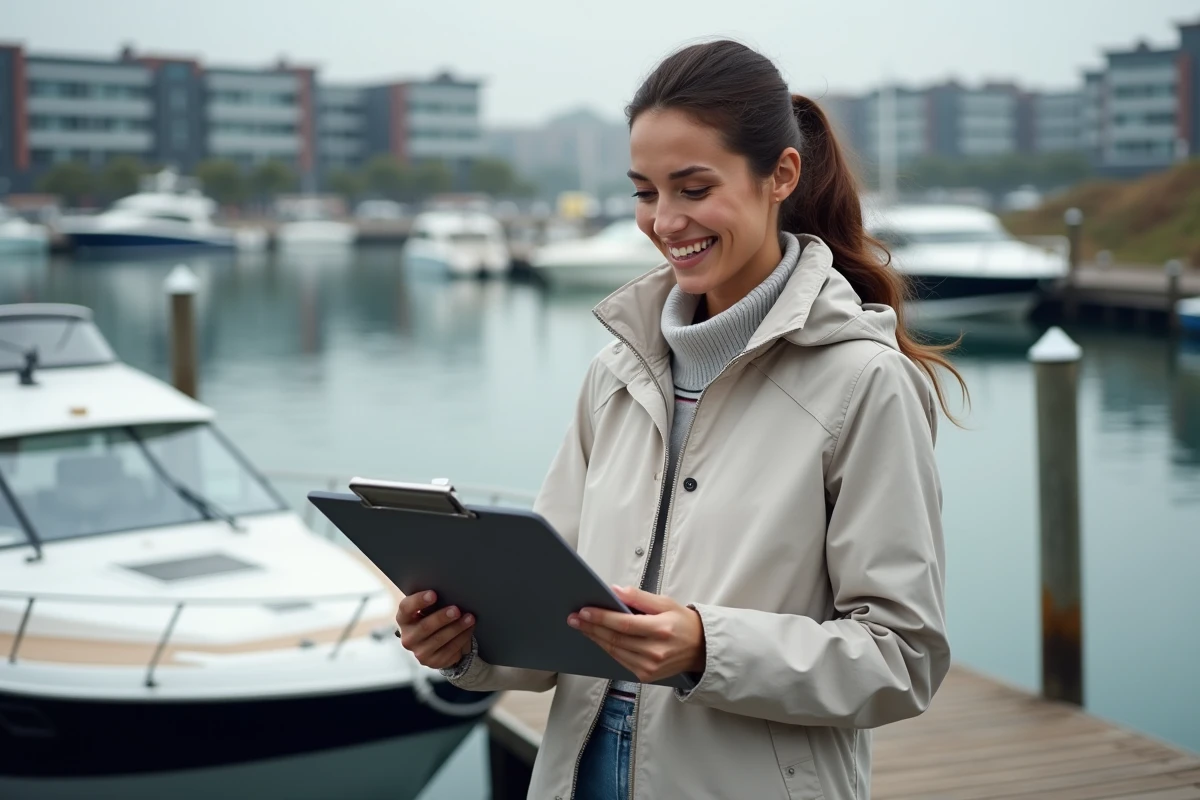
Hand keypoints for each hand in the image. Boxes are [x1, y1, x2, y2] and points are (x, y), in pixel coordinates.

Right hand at [395, 591, 475, 669]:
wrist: (437, 644)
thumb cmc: (433, 619)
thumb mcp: (429, 610)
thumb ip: (432, 603)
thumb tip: (450, 592)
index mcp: (404, 619)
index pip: (406, 608)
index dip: (418, 601)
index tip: (433, 594)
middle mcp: (408, 637)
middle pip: (424, 627)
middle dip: (442, 618)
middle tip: (456, 610)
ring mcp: (419, 652)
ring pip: (439, 639)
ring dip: (457, 627)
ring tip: (469, 618)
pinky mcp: (433, 662)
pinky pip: (449, 650)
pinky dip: (462, 638)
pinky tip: (469, 629)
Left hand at [568, 586, 705, 683]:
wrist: (700, 649)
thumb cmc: (683, 623)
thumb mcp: (665, 603)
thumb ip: (639, 597)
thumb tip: (615, 590)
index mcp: (661, 630)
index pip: (624, 624)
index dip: (602, 617)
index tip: (584, 610)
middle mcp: (655, 651)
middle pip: (615, 639)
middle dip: (592, 627)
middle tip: (574, 618)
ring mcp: (650, 667)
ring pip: (614, 651)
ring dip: (595, 638)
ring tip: (581, 626)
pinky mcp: (646, 675)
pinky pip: (620, 660)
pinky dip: (607, 648)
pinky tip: (597, 638)